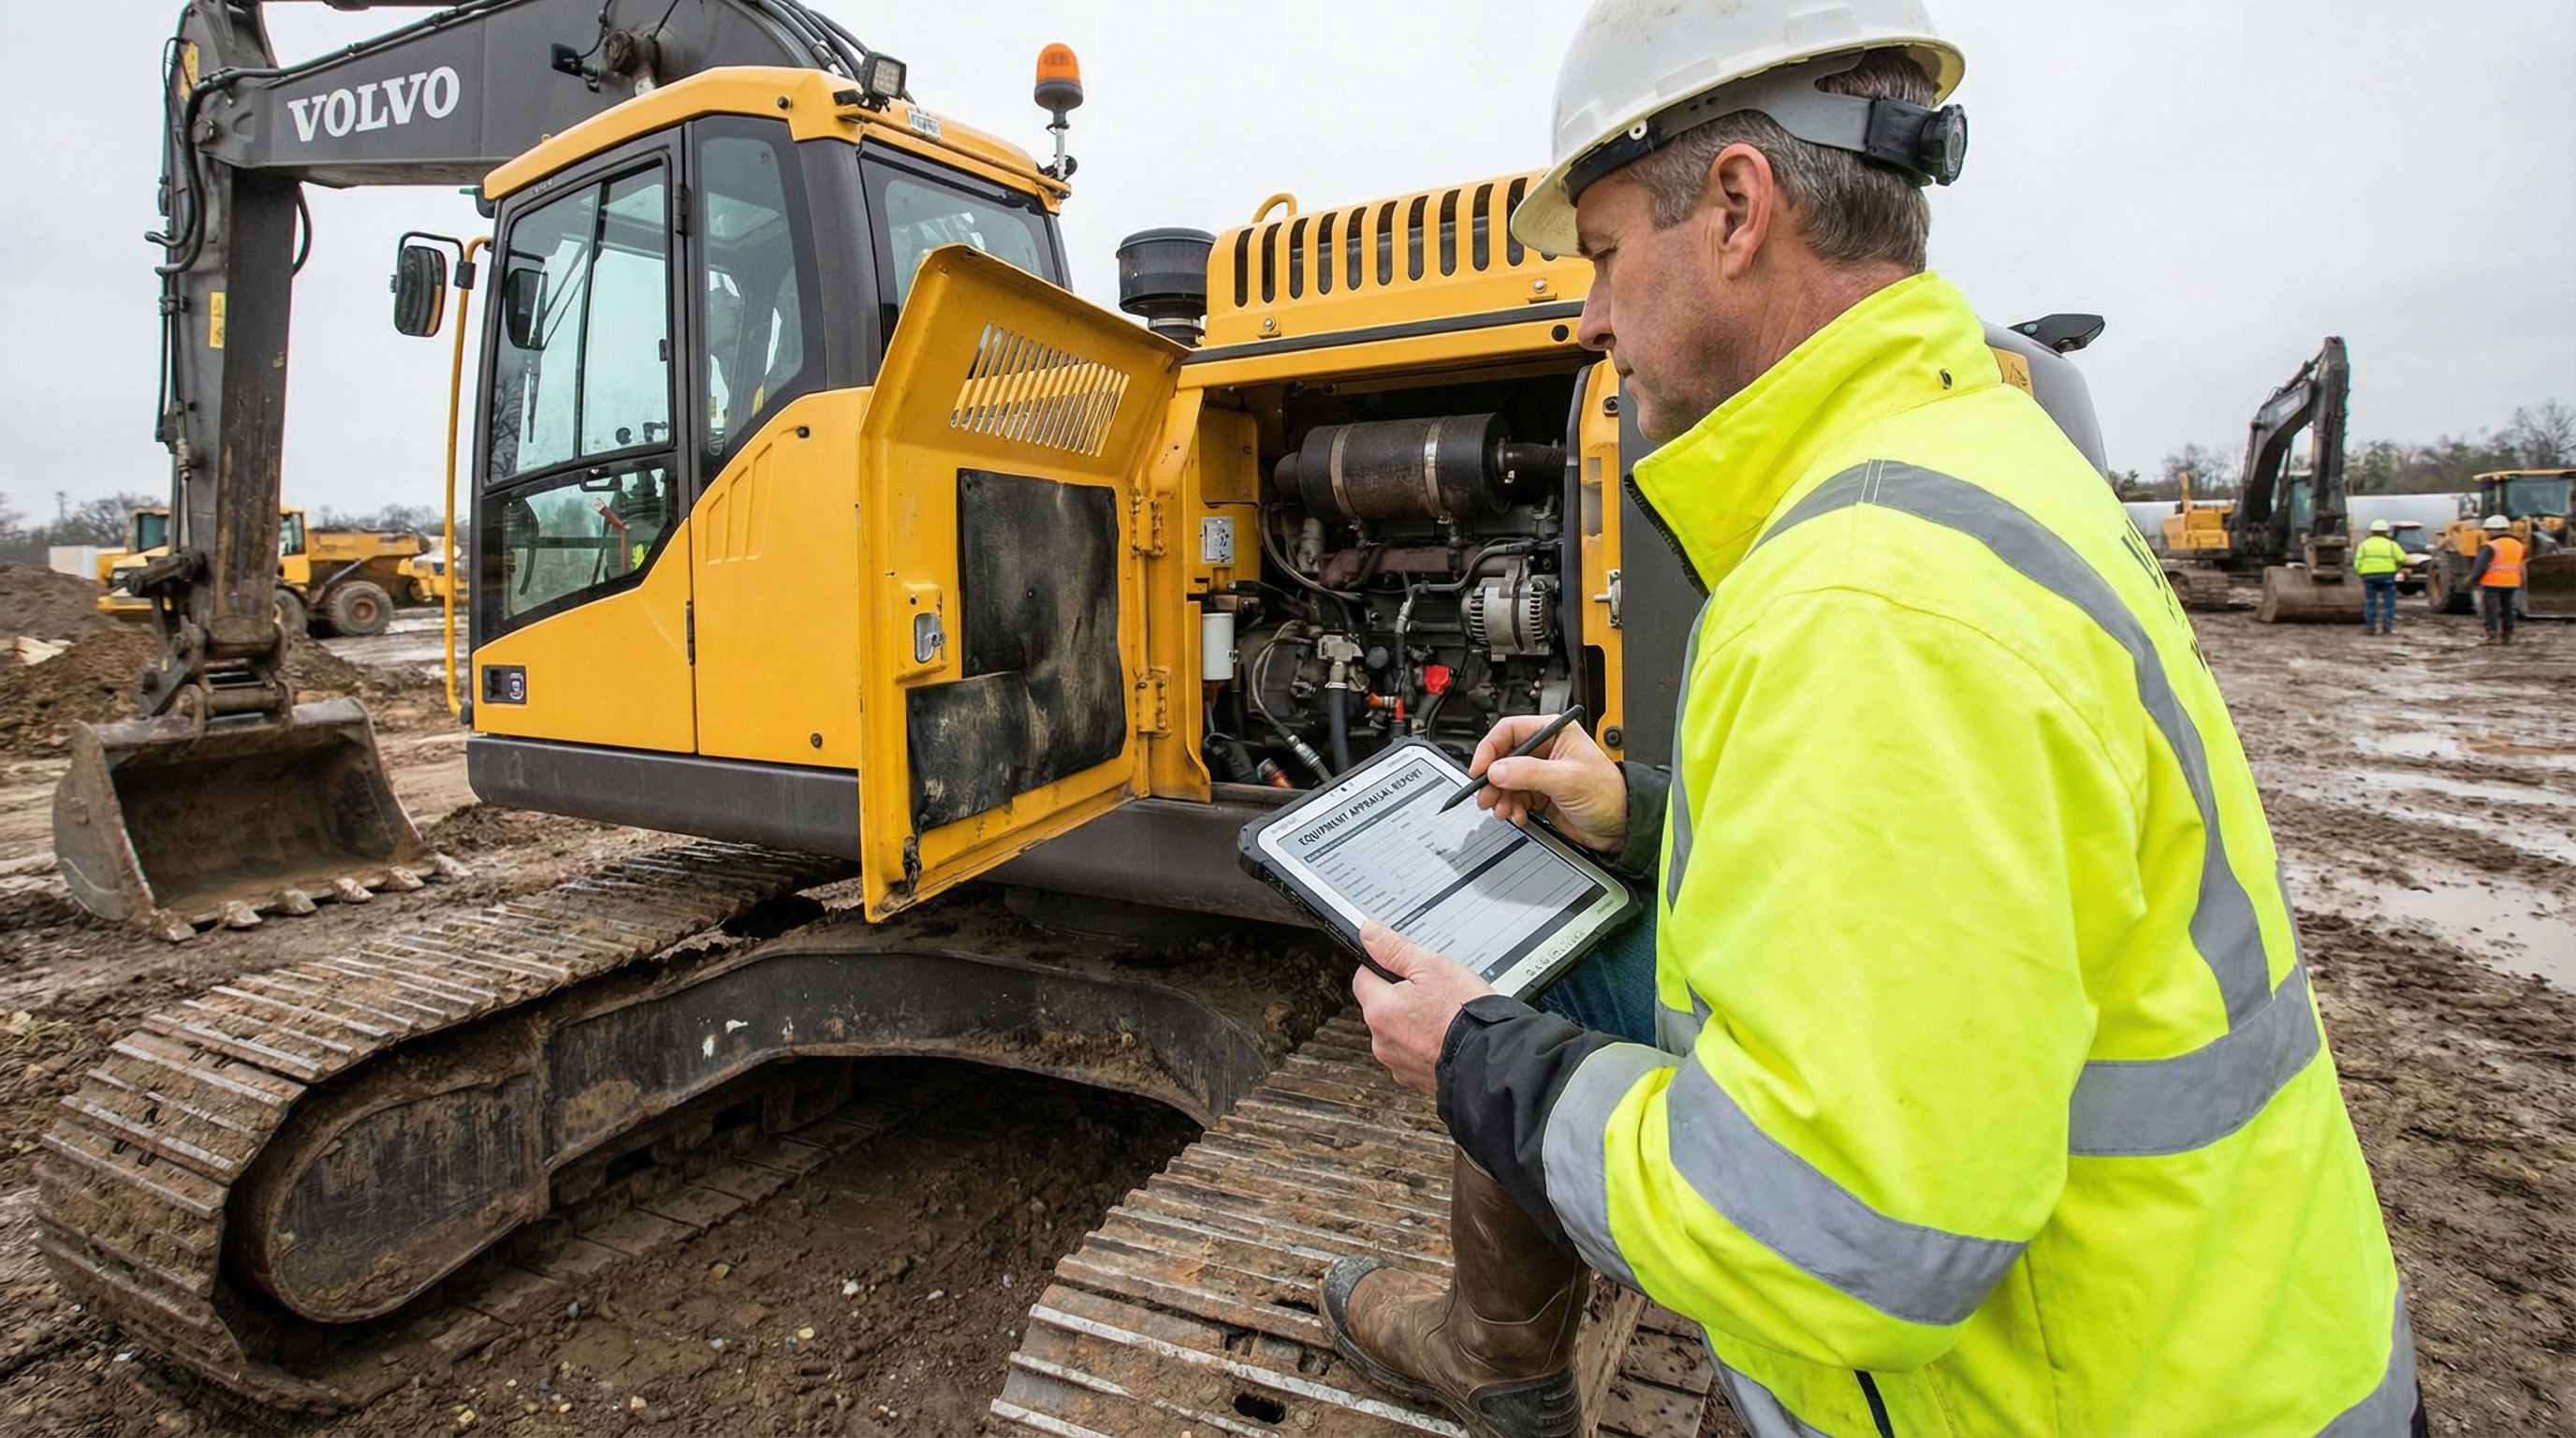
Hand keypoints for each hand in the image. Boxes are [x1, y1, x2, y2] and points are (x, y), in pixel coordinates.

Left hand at [1352, 923, 1495, 1094]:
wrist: (1492, 1060)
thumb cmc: (1465, 1016)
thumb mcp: (1433, 967)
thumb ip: (1395, 949)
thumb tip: (1369, 934)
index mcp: (1380, 1010)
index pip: (1364, 977)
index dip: (1385, 967)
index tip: (1406, 968)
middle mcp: (1382, 1041)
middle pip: (1381, 1007)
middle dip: (1401, 997)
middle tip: (1433, 991)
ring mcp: (1398, 1063)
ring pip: (1398, 1032)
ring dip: (1414, 1023)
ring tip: (1444, 1015)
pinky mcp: (1415, 1078)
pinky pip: (1413, 1054)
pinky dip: (1426, 1045)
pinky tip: (1446, 1036)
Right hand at [1469, 714, 1627, 851]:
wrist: (1621, 826)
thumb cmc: (1609, 794)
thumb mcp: (1567, 779)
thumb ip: (1528, 773)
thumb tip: (1496, 770)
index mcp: (1552, 732)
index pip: (1509, 731)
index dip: (1490, 749)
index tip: (1480, 769)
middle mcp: (1544, 750)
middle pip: (1502, 759)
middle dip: (1492, 780)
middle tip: (1487, 797)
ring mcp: (1540, 773)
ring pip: (1504, 781)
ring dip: (1500, 798)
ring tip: (1504, 811)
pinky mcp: (1540, 794)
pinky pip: (1513, 798)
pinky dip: (1510, 808)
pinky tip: (1517, 816)